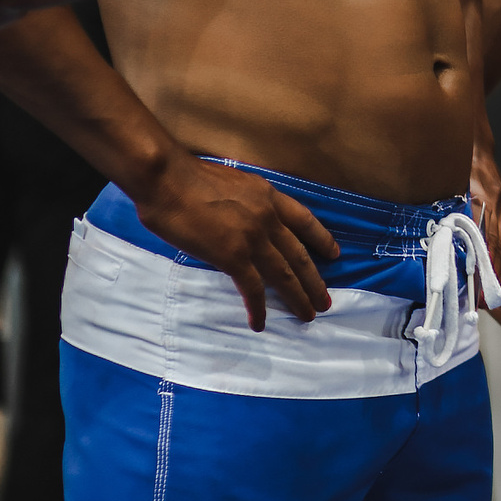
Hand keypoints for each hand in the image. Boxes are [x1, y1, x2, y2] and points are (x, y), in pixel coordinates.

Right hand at [134, 155, 339, 330]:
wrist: (167, 179)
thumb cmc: (188, 177)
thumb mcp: (233, 182)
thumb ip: (246, 201)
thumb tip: (244, 217)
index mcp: (268, 196)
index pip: (304, 220)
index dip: (321, 239)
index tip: (334, 254)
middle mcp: (268, 217)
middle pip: (299, 254)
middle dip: (315, 280)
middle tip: (325, 301)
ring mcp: (253, 238)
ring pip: (284, 274)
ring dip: (298, 297)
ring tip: (308, 315)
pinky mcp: (233, 256)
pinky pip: (253, 288)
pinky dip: (259, 308)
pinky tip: (260, 323)